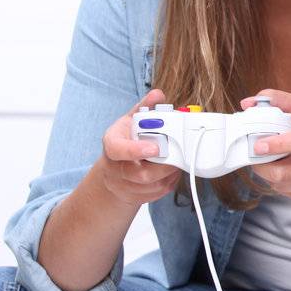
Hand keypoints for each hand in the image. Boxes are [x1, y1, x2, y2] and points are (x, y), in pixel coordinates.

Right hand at [97, 88, 181, 206]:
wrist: (115, 169)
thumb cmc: (126, 141)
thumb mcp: (131, 121)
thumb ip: (145, 108)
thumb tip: (157, 94)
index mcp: (112, 144)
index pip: (117, 150)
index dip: (136, 150)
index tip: (156, 148)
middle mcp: (114, 167)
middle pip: (140, 174)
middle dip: (163, 166)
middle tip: (177, 155)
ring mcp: (123, 184)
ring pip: (151, 186)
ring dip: (169, 174)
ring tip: (177, 161)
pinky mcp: (135, 196)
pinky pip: (156, 193)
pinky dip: (169, 183)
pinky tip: (172, 172)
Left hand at [241, 89, 290, 202]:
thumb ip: (278, 101)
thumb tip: (247, 104)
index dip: (278, 145)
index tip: (258, 146)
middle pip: (283, 173)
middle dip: (261, 166)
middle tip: (256, 157)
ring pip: (282, 185)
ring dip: (271, 175)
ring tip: (274, 162)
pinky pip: (290, 193)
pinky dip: (282, 183)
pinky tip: (289, 171)